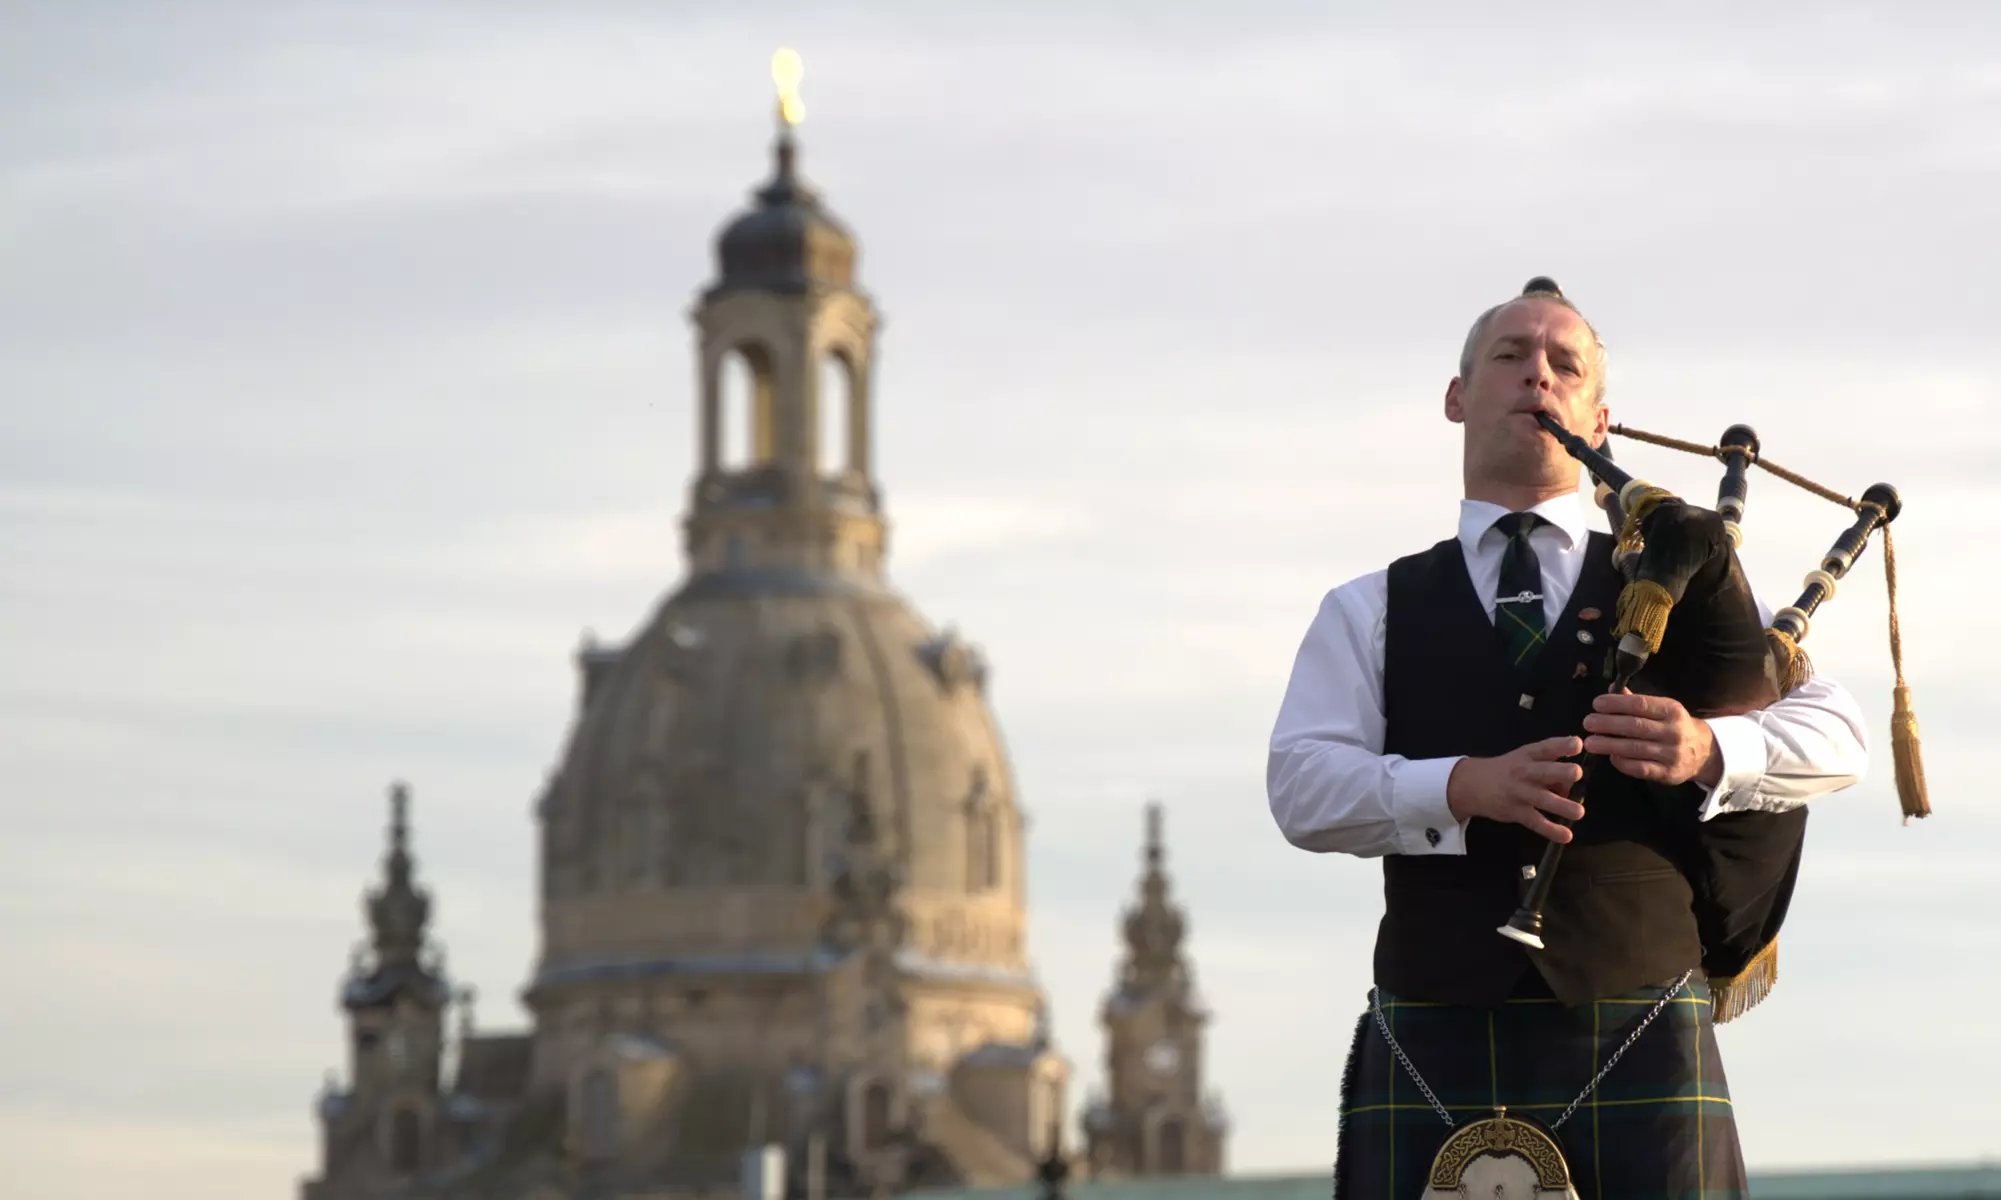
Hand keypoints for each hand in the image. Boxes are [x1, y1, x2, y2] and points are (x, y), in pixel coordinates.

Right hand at [1446, 736, 1585, 842]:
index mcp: (1529, 755)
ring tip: (1579, 812)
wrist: (1472, 785)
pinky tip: (1566, 836)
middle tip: (1577, 773)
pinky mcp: (1516, 812)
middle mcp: (1524, 772)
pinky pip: (1535, 822)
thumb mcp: (1524, 759)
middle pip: (1544, 771)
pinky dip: (1551, 830)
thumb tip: (1574, 783)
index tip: (1578, 745)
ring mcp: (1520, 793)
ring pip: (1542, 799)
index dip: (1562, 745)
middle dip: (1561, 772)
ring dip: (1561, 805)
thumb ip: (1550, 766)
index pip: (1546, 748)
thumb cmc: (1508, 770)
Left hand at [1583, 692, 1721, 786]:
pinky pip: (1640, 768)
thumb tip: (1611, 688)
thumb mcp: (1662, 709)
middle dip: (1608, 724)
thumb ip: (1636, 701)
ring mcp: (1671, 754)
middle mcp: (1673, 731)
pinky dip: (1622, 762)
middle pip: (1635, 726)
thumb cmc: (1673, 725)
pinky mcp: (1668, 773)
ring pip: (1635, 748)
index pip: (1641, 704)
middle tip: (1587, 722)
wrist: (1703, 753)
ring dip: (1609, 745)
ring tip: (1589, 742)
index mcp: (1671, 710)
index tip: (1596, 704)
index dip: (1616, 703)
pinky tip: (1610, 757)